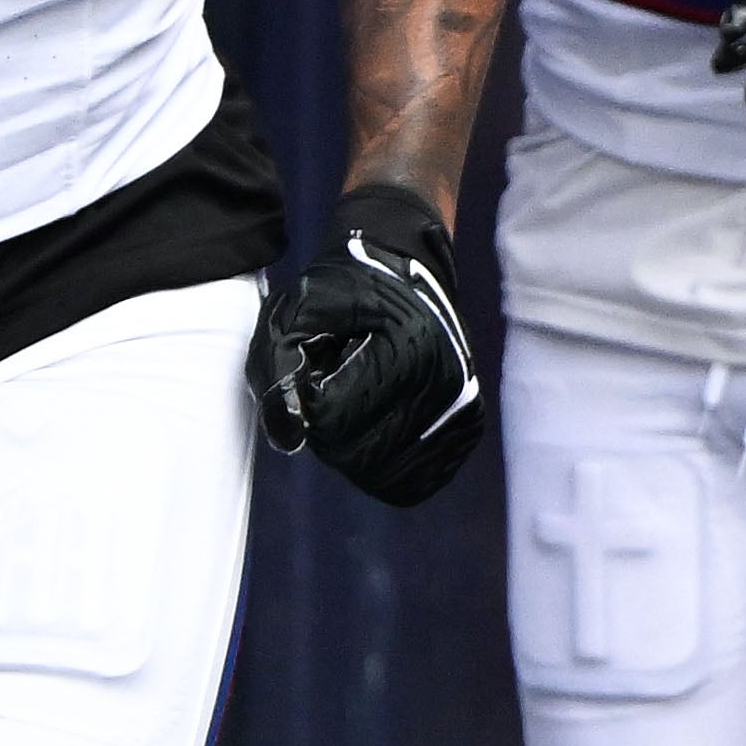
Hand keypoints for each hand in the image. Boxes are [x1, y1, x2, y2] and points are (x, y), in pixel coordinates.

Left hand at [251, 181, 488, 506]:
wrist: (409, 265)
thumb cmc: (349, 284)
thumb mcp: (298, 307)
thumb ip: (278, 365)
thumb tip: (287, 433)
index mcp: (409, 350)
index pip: (334, 422)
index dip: (308, 405)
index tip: (316, 371)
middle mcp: (445, 385)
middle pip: (359, 456)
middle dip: (330, 433)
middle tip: (332, 390)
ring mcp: (463, 410)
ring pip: (385, 476)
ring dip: (356, 451)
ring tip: (357, 404)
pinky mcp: (467, 428)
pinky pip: (415, 480)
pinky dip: (385, 466)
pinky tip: (377, 429)